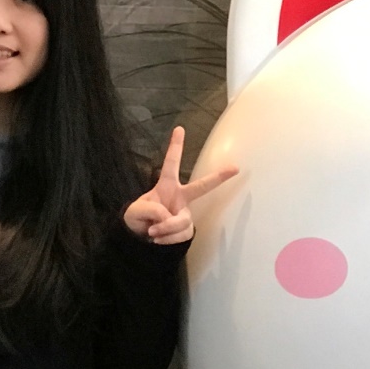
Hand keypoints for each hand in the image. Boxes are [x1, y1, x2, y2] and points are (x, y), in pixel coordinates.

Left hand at [123, 126, 237, 244]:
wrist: (139, 239)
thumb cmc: (137, 218)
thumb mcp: (135, 211)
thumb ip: (151, 210)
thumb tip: (169, 217)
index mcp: (166, 186)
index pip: (171, 164)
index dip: (175, 147)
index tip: (179, 129)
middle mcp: (179, 198)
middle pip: (201, 187)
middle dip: (218, 177)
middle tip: (234, 168)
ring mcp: (184, 213)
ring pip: (183, 220)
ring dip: (167, 228)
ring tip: (153, 231)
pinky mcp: (186, 229)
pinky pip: (183, 234)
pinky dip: (169, 238)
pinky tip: (158, 239)